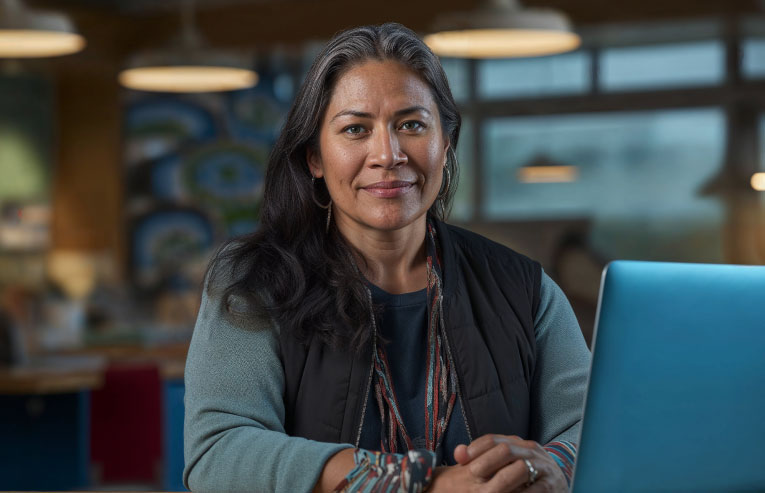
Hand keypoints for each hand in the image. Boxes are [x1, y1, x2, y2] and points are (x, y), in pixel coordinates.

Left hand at [446, 434, 567, 491]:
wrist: (556, 485)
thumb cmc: (524, 475)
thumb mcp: (505, 463)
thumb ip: (482, 457)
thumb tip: (457, 453)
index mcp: (517, 443)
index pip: (493, 439)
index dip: (475, 448)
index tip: (459, 460)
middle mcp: (531, 450)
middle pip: (505, 450)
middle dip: (486, 462)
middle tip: (472, 474)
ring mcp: (543, 467)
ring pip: (520, 468)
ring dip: (503, 480)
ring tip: (487, 489)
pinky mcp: (551, 485)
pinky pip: (535, 489)